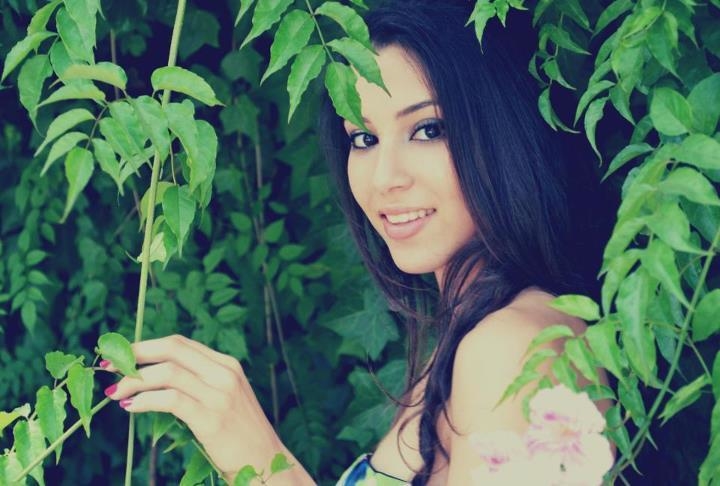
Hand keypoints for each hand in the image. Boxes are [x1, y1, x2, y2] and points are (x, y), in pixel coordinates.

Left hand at [102, 334, 292, 480]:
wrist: (265, 461)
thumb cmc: (239, 433)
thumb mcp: (225, 398)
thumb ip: (200, 382)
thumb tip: (155, 376)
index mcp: (227, 365)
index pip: (180, 343)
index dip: (146, 346)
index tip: (122, 354)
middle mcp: (225, 373)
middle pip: (172, 349)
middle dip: (135, 354)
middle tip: (110, 365)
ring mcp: (220, 395)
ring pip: (168, 373)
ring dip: (134, 380)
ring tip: (115, 392)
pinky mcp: (212, 418)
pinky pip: (171, 400)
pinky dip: (145, 400)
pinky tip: (131, 407)